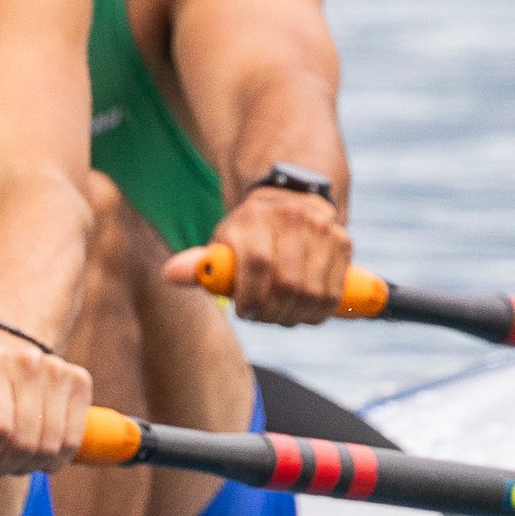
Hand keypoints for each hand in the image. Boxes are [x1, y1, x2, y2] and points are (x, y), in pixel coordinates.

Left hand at [0, 321, 90, 472]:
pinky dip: (58, 459)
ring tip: (12, 461)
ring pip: (50, 445)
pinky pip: (73, 438)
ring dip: (30, 466)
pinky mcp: (78, 381)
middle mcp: (26, 362)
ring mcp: (56, 370)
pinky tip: (40, 460)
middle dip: (4, 465)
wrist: (2, 340)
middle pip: (24, 442)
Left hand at [169, 185, 350, 324]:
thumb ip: (199, 263)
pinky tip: (303, 311)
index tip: (244, 312)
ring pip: (313, 293)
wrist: (291, 198)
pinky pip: (334, 293)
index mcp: (255, 218)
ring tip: (280, 315)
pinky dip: (318, 311)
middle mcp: (292, 219)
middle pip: (288, 284)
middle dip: (271, 312)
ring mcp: (322, 230)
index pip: (257, 263)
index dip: (251, 297)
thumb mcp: (222, 241)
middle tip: (261, 317)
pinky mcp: (344, 242)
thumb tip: (170, 275)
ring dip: (295, 316)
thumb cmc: (249, 232)